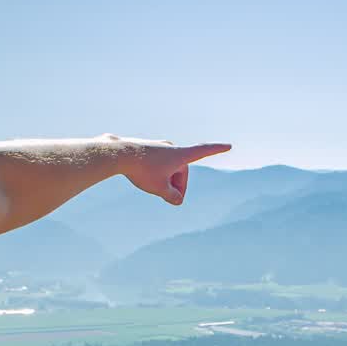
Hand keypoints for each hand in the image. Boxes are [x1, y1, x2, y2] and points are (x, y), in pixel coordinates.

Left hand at [102, 134, 231, 205]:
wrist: (118, 154)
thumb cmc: (141, 170)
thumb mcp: (160, 189)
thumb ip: (172, 197)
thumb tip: (177, 199)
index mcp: (180, 155)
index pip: (203, 151)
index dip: (217, 150)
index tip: (228, 146)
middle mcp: (171, 147)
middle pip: (181, 171)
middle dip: (176, 185)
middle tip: (168, 197)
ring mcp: (159, 147)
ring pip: (168, 169)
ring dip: (164, 180)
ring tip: (151, 185)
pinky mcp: (147, 148)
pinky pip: (156, 165)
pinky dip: (153, 174)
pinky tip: (141, 175)